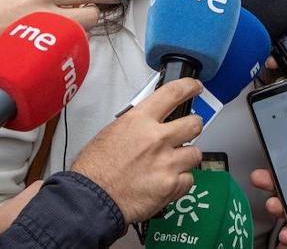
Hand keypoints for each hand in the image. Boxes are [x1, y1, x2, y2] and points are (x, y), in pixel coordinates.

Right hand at [0, 0, 118, 67]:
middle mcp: (47, 14)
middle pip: (89, 17)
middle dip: (91, 17)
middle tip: (86, 17)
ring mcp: (43, 39)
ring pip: (77, 38)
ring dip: (74, 36)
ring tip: (58, 35)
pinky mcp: (37, 58)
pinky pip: (61, 56)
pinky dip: (61, 54)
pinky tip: (51, 53)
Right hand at [72, 78, 204, 222]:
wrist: (91, 199)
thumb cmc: (94, 169)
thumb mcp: (111, 132)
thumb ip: (136, 126)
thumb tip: (147, 125)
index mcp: (139, 120)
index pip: (173, 93)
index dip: (189, 87)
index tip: (194, 88)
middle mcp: (157, 138)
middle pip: (194, 124)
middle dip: (193, 126)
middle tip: (189, 130)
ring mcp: (166, 162)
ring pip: (195, 153)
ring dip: (186, 158)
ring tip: (172, 163)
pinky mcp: (171, 185)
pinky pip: (189, 179)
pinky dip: (181, 181)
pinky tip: (167, 182)